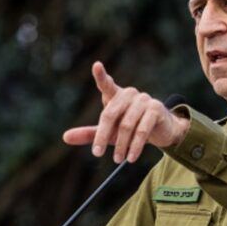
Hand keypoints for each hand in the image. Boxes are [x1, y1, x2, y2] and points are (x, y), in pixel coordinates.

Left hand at [64, 62, 189, 162]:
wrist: (161, 131)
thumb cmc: (130, 128)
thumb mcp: (109, 132)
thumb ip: (89, 134)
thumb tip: (65, 137)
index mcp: (116, 95)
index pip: (106, 84)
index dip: (101, 76)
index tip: (96, 66)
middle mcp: (129, 94)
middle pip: (110, 114)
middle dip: (102, 135)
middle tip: (97, 154)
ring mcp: (144, 100)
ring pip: (127, 125)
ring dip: (121, 145)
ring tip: (117, 159)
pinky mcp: (156, 110)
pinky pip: (142, 130)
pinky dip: (135, 146)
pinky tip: (131, 157)